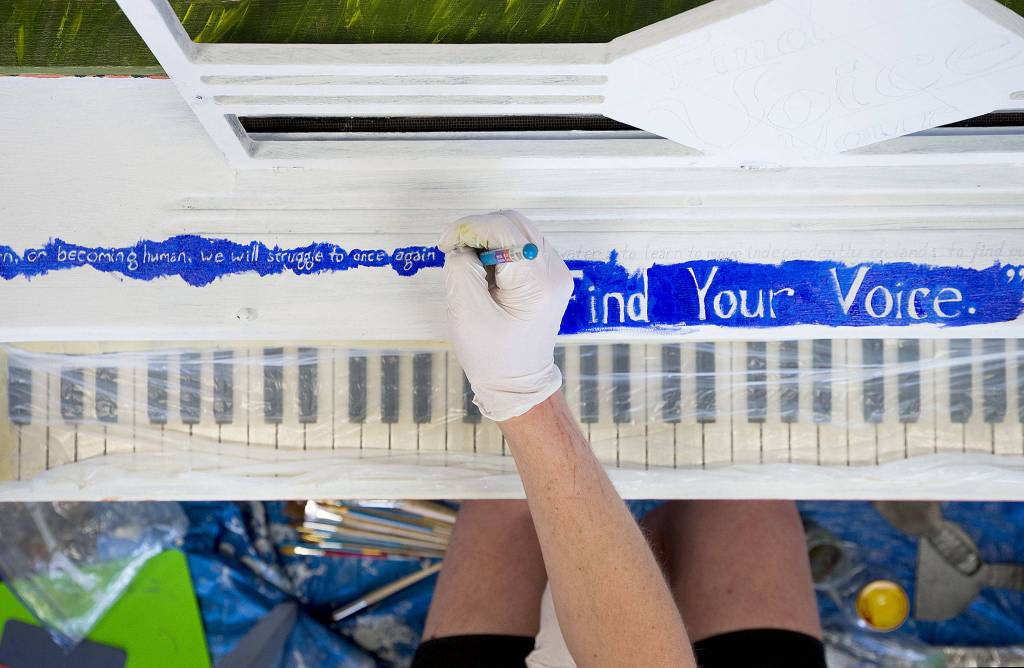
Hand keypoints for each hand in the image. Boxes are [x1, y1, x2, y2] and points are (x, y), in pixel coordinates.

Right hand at [439, 210, 572, 420]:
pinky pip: (522, 246)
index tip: (445, 242)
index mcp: (537, 283)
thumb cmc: (492, 355)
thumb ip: (462, 269)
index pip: (505, 230)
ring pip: (518, 231)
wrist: (518, 383)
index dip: (470, 227)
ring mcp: (555, 272)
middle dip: (479, 229)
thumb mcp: (466, 313)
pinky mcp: (548, 276)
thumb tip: (463, 244)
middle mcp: (554, 271)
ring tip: (469, 264)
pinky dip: (499, 249)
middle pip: (515, 223)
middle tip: (453, 248)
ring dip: (488, 238)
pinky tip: (485, 271)